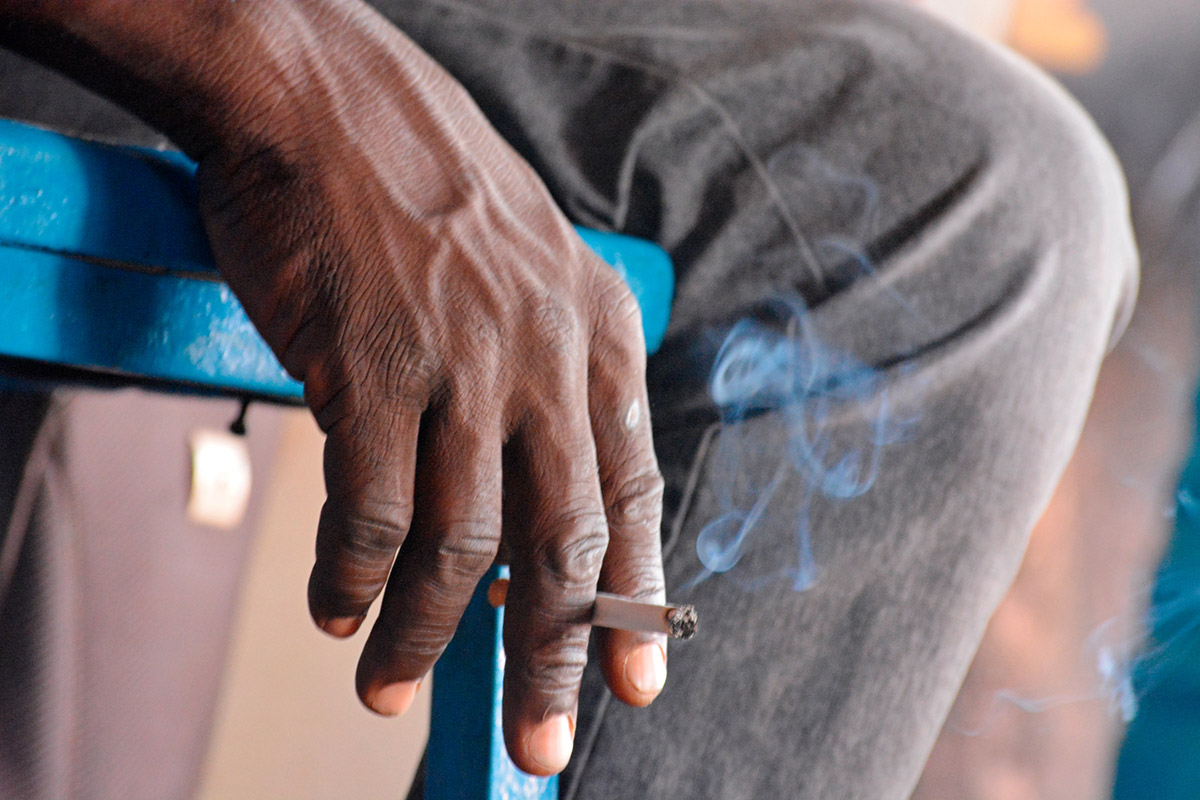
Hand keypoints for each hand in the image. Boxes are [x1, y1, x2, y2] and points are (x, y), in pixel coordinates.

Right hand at [187, 2, 667, 774]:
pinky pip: (373, 509)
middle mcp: (546, 357)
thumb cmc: (422, 191)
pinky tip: (337, 608)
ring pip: (464, 545)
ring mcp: (462, 364)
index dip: (635, 599)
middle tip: (543, 742)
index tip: (639, 681)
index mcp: (599, 336)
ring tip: (391, 687)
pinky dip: (353, 575)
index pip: (632, 494)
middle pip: (564, 543)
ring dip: (428, 636)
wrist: (325, 96)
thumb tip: (526, 497)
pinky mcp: (373, 368)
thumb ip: (545, 378)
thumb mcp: (527, 272)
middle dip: (555, 657)